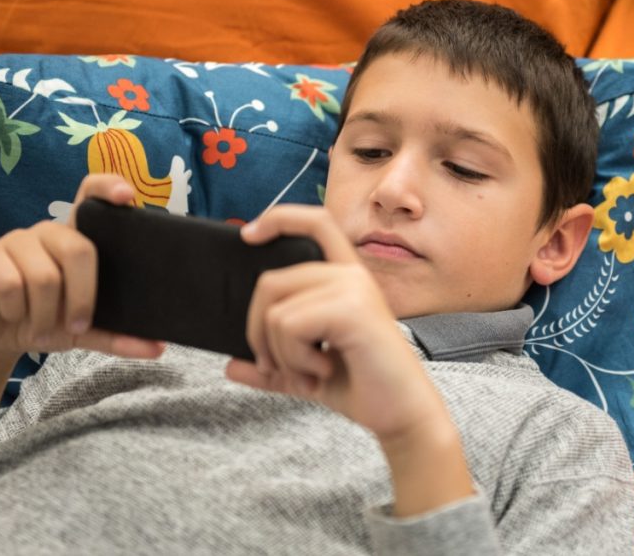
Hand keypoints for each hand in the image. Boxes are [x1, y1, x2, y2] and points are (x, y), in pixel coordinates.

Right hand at [0, 174, 165, 361]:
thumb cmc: (45, 322)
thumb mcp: (83, 332)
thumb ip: (117, 337)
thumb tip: (158, 347)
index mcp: (76, 240)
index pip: (90, 196)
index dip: (108, 188)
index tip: (127, 196)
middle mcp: (48, 232)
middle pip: (79, 249)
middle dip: (82, 297)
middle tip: (76, 327)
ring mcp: (15, 240)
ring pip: (45, 276)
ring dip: (45, 315)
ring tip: (40, 328)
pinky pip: (11, 283)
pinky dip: (17, 311)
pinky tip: (13, 315)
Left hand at [225, 205, 446, 441]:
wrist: (402, 414)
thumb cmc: (366, 388)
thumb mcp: (307, 374)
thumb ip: (272, 367)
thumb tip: (231, 366)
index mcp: (346, 280)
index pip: (316, 224)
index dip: (280, 218)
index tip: (248, 234)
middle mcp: (351, 275)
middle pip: (271, 282)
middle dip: (257, 331)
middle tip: (276, 366)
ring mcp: (353, 288)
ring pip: (275, 310)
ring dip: (280, 354)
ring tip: (309, 372)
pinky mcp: (350, 308)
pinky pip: (288, 325)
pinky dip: (293, 359)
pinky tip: (321, 371)